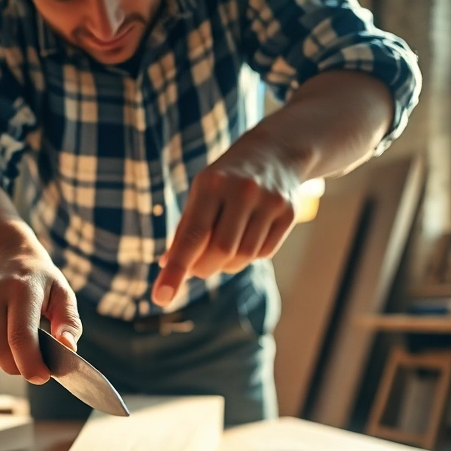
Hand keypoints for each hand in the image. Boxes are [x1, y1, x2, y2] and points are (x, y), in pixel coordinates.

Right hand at [0, 246, 81, 384]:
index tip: (42, 376)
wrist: (5, 254)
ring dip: (3, 362)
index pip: (20, 337)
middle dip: (18, 368)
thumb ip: (69, 321)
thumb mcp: (63, 293)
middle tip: (33, 367)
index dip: (31, 364)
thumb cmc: (39, 280)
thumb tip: (67, 347)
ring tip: (18, 350)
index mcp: (20, 288)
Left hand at [152, 137, 303, 306]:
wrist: (275, 152)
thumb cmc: (226, 180)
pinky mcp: (290, 213)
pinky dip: (249, 255)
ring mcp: (269, 201)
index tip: (160, 298)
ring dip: (227, 263)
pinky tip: (247, 237)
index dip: (176, 270)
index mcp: (211, 184)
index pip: (192, 236)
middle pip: (220, 251)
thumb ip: (186, 229)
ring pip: (243, 256)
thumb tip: (166, 266)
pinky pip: (263, 253)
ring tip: (224, 246)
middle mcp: (242, 191)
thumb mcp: (201, 193)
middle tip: (197, 268)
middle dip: (204, 268)